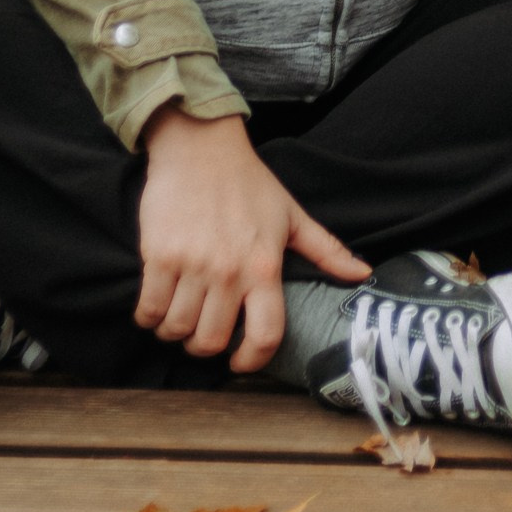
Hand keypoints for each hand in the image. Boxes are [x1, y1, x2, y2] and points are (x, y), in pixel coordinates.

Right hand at [136, 105, 367, 373]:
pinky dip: (150, 318)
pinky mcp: (158, 257)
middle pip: (212, 341)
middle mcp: (228, 272)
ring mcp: (191, 265)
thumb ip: (326, 250)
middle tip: (204, 334)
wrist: (200, 148)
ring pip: (178, 329)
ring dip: (176, 334)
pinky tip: (156, 309)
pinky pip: (149, 310)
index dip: (252, 360)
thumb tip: (362, 273)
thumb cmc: (249, 182)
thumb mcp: (291, 216)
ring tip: (180, 321)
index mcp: (264, 267)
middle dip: (205, 347)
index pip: (265, 334)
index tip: (240, 363)